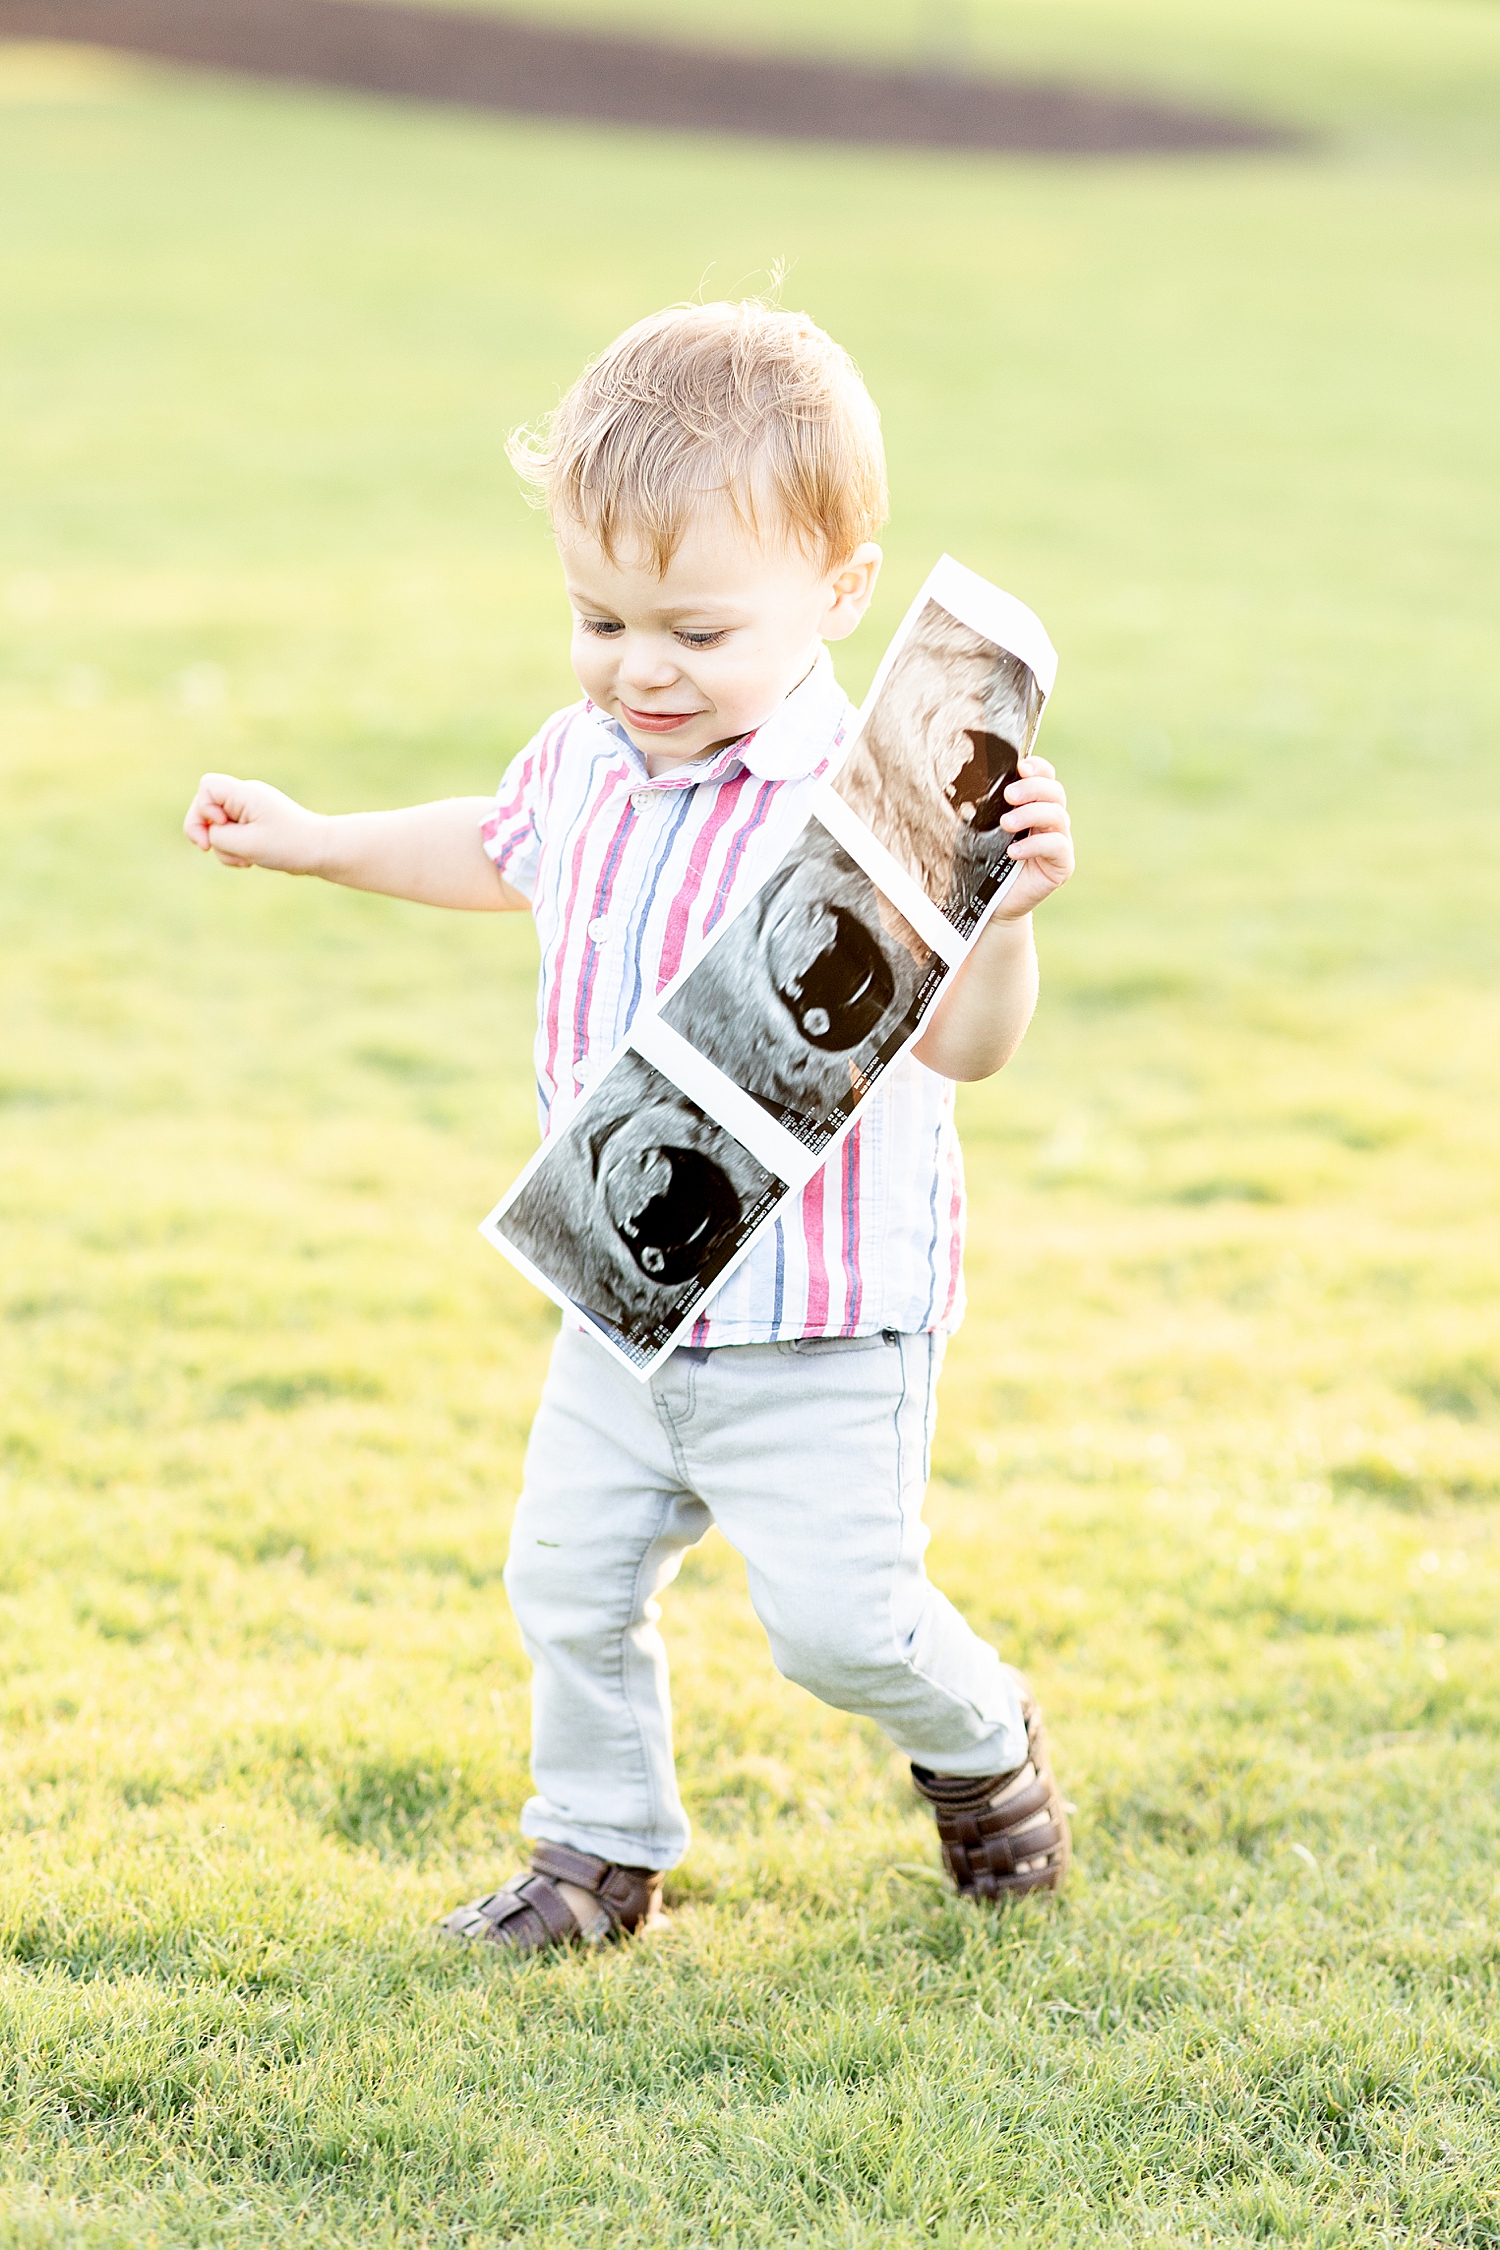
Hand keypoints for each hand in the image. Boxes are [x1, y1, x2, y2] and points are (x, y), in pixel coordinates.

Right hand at [183, 773, 326, 872]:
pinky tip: (250, 861)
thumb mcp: (245, 844)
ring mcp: (250, 811)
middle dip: (208, 832)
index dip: (204, 808)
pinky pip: (232, 837)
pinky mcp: (254, 826)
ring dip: (225, 848)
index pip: (207, 786)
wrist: (321, 852)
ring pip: (218, 828)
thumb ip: (216, 836)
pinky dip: (235, 851)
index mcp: (246, 794)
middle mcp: (247, 798)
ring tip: (246, 860)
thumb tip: (209, 833)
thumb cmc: (288, 845)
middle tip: (209, 849)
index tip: (222, 825)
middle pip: (207, 808)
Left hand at [991, 754, 1073, 920]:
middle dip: (1033, 788)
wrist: (987, 903)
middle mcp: (1050, 821)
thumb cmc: (982, 862)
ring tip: (1006, 824)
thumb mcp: (980, 830)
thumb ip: (986, 807)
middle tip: (1009, 794)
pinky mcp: (1062, 864)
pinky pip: (1057, 846)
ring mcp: (1059, 841)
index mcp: (1034, 805)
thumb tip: (972, 780)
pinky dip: (1035, 845)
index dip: (1038, 768)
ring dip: (1031, 814)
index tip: (1021, 766)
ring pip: (1058, 816)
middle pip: (1055, 792)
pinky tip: (1013, 851)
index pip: (1045, 777)